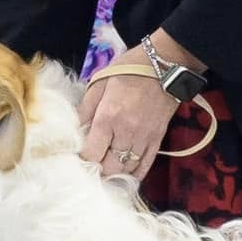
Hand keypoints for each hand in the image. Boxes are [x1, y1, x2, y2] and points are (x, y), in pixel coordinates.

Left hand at [79, 45, 177, 175]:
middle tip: (92, 166)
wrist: (165, 65)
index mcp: (108, 117)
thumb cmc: (129, 70)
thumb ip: (85, 109)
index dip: (83, 159)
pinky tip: (126, 175)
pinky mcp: (157, 139)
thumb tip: (76, 131)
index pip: (92, 153)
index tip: (78, 157)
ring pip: (127, 170)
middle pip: (109, 167)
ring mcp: (144, 138)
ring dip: (115, 173)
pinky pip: (145, 165)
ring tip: (106, 171)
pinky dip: (135, 174)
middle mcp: (126, 132)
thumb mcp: (99, 83)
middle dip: (98, 170)